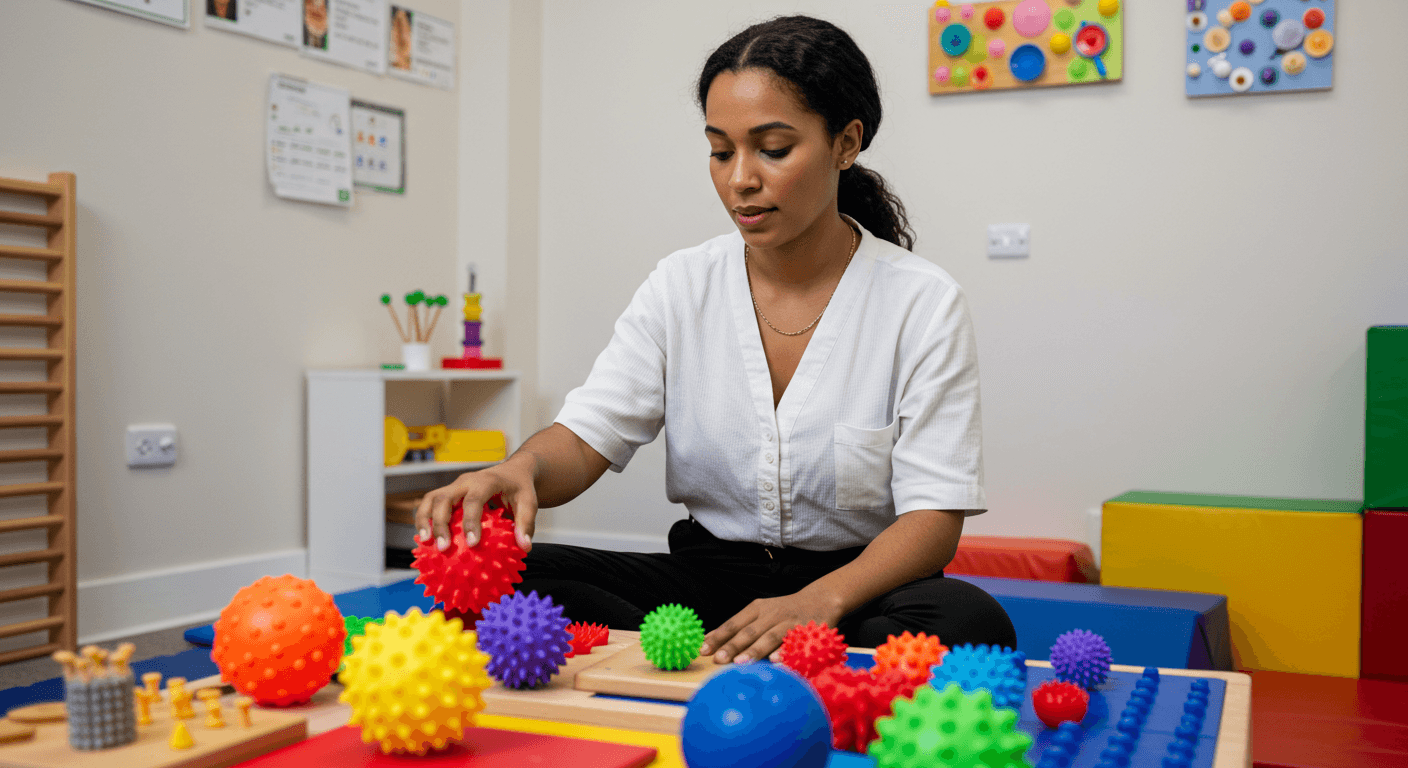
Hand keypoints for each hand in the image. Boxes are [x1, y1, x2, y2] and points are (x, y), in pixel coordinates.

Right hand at [414, 452, 537, 552]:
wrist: (512, 471)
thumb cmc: (520, 488)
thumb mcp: (530, 502)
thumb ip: (526, 523)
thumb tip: (524, 547)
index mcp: (486, 481)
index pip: (474, 500)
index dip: (471, 521)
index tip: (472, 543)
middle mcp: (466, 480)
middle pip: (444, 498)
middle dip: (440, 523)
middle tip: (443, 548)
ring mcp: (454, 485)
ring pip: (431, 498)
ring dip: (425, 520)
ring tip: (425, 542)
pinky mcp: (449, 492)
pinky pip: (431, 504)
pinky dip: (425, 520)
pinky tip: (426, 540)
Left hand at [699, 588, 843, 664]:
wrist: (821, 599)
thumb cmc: (783, 611)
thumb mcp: (759, 613)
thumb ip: (737, 628)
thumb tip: (707, 642)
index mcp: (756, 609)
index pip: (733, 623)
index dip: (717, 636)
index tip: (702, 650)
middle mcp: (771, 614)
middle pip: (748, 631)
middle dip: (732, 646)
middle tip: (717, 659)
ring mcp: (788, 622)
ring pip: (769, 637)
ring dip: (755, 650)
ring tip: (741, 663)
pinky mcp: (805, 631)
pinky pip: (794, 643)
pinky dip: (785, 652)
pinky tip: (777, 661)